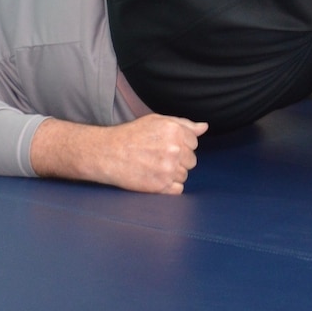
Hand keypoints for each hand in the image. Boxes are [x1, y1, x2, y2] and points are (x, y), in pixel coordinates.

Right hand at [31, 115, 207, 193]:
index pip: (194, 142)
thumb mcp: (157, 121)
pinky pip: (178, 189)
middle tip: (158, 157)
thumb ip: (183, 124)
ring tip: (154, 167)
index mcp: (174, 131)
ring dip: (173, 174)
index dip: (181, 145)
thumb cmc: (131, 135)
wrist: (107, 153)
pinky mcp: (160, 186)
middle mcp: (174, 149)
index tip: (165, 146)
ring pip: (185, 175)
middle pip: (192, 160)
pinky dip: (169, 187)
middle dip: (179, 160)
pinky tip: (155, 178)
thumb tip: (204, 127)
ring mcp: (168, 169)